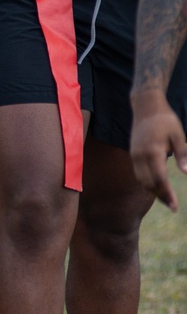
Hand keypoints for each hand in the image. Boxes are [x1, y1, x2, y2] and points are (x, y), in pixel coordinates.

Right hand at [129, 93, 186, 211]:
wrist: (146, 106)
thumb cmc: (165, 120)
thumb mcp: (178, 135)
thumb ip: (183, 154)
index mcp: (153, 150)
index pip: (159, 179)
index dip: (167, 194)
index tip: (175, 207)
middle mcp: (140, 155)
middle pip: (149, 183)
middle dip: (160, 196)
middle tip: (173, 207)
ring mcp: (134, 154)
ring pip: (141, 180)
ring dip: (153, 191)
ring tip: (166, 199)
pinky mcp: (133, 153)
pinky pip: (138, 173)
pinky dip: (147, 182)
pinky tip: (157, 186)